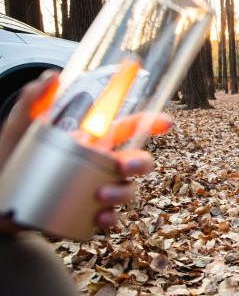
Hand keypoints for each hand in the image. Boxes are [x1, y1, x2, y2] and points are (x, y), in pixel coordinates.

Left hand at [0, 71, 168, 231]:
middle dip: (141, 163)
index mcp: (92, 140)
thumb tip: (52, 76)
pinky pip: (110, 217)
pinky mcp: (88, 214)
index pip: (129, 128)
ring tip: (101, 196)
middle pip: (137, 160)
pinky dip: (111, 219)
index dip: (151, 123)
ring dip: (123, 193)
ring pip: (128, 190)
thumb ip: (33, 100)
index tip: (165, 123)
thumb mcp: (19, 128)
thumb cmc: (11, 161)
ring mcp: (97, 188)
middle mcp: (100, 164)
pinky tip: (102, 217)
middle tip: (124, 166)